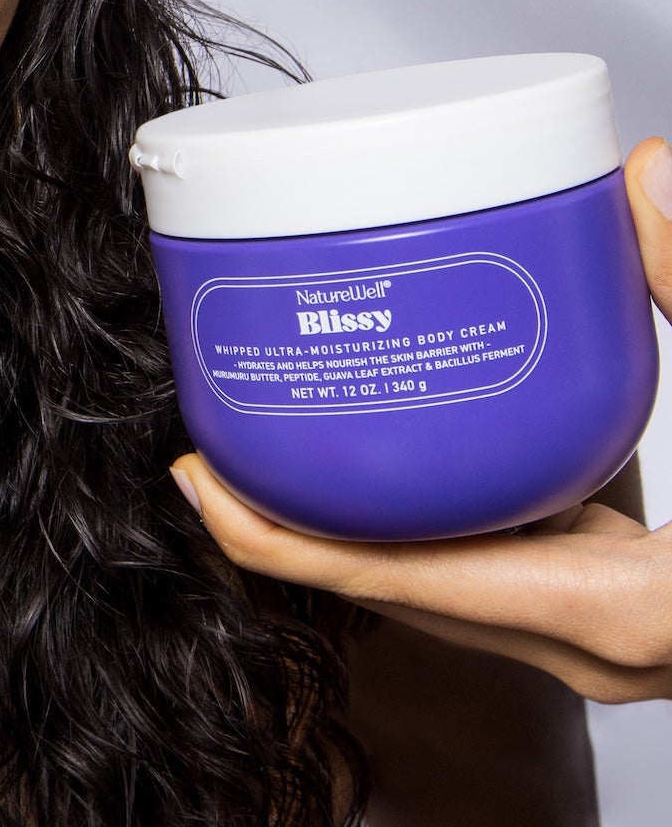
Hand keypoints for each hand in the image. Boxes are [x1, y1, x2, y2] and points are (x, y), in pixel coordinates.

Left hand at [181, 138, 671, 702]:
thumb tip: (646, 175)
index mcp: (636, 613)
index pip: (413, 585)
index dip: (287, 543)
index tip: (199, 484)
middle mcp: (618, 651)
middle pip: (413, 601)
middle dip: (303, 534)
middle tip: (216, 447)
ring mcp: (631, 650)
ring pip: (459, 597)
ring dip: (368, 533)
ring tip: (283, 447)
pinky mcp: (647, 623)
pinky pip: (510, 581)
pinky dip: (444, 531)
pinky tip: (416, 466)